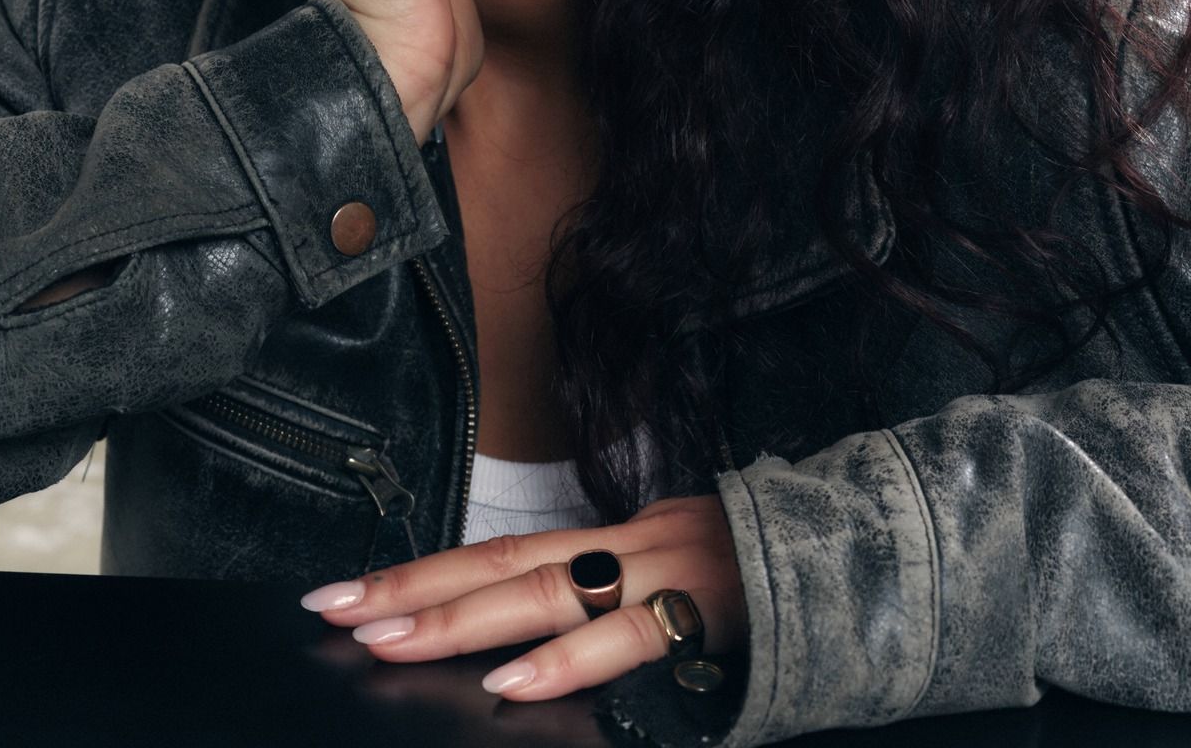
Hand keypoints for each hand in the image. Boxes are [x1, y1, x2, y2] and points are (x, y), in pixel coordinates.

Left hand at [299, 494, 748, 702]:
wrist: (885, 546)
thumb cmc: (784, 578)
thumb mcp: (690, 582)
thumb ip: (625, 605)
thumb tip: (544, 646)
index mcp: (624, 535)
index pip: (504, 548)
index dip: (425, 567)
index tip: (351, 587)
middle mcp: (634, 539)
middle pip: (503, 561)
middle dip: (413, 588)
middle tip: (334, 607)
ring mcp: (671, 568)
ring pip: (548, 592)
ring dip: (459, 622)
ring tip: (387, 639)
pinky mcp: (712, 610)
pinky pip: (629, 641)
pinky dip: (567, 663)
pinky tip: (509, 685)